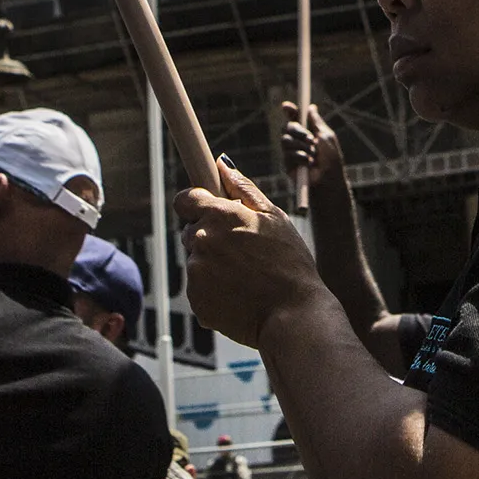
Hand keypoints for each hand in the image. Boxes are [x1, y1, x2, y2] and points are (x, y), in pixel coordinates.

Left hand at [173, 163, 326, 348]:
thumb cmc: (291, 264)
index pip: (185, 200)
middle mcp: (202, 241)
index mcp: (220, 216)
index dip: (196, 204)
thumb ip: (244, 189)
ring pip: (197, 262)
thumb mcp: (275, 218)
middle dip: (210, 238)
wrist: (294, 316)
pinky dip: (215, 292)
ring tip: (246, 278)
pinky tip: (240, 296)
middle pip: (191, 232)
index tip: (206, 210)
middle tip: (242, 253)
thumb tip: (221, 163)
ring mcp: (196, 272)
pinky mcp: (196, 300)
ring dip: (214, 266)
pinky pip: (200, 289)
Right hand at [280, 101, 344, 191]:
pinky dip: (300, 157)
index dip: (290, 111)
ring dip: (301, 146)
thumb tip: (311, 107)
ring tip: (313, 154)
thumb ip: (317, 122)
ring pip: (285, 140)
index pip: (295, 118)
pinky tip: (309, 163)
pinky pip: (288, 154)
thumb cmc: (332, 159)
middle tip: (310, 139)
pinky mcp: (287, 164)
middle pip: (287, 127)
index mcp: (307, 132)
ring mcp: (291, 152)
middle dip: (298, 131)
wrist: (329, 179)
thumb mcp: (326, 137)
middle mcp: (297, 140)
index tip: (286, 106)